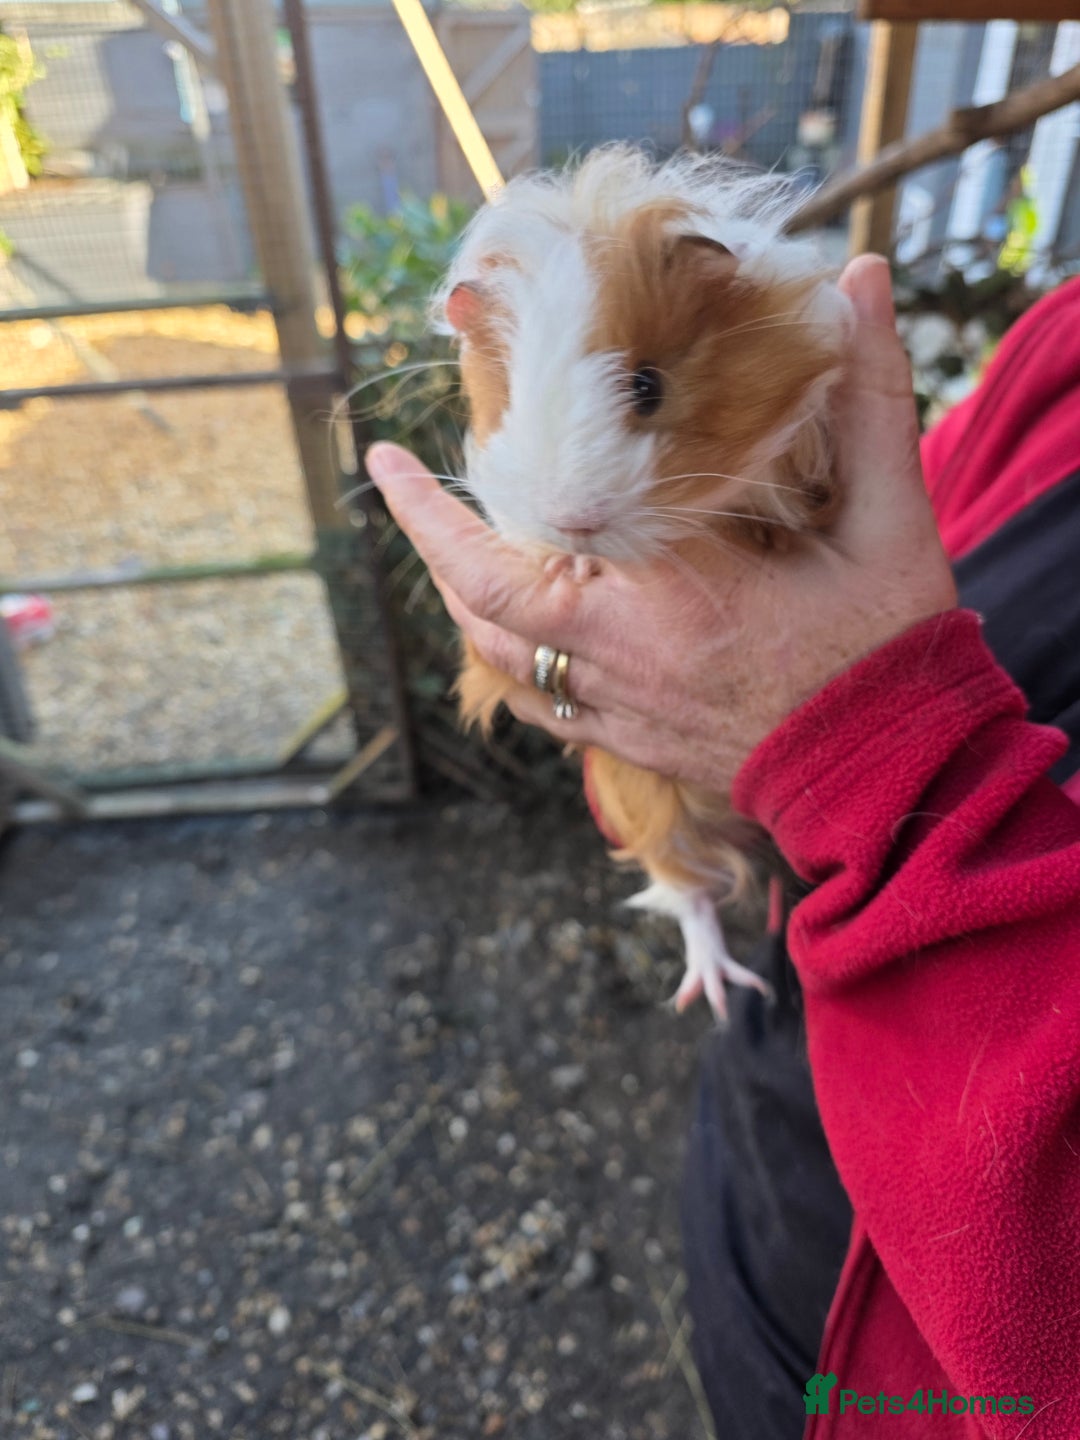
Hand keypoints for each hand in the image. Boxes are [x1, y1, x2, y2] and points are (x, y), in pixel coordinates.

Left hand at [365, 255, 957, 797]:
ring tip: (446, 540)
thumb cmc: (890, 649)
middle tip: (399, 478)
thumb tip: (863, 279)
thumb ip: (872, 400)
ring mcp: (617, 708)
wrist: (892, 776)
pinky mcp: (630, 746)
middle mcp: (620, 653)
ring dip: (462, 596)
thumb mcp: (890, 519)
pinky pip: (538, 703)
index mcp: (665, 590)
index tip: (388, 454)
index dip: (437, 504)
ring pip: (497, 657)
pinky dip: (508, 659)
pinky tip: (509, 628)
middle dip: (426, 539)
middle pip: (478, 601)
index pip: (518, 537)